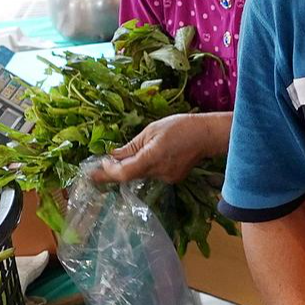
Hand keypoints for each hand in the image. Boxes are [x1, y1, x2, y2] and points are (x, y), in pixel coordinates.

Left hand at [89, 113, 215, 185]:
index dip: (108, 173)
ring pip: (141, 174)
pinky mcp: (173, 178)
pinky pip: (152, 174)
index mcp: (152, 157)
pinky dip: (146, 166)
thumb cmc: (180, 126)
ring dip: (132, 166)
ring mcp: (167, 177)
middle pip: (130, 175)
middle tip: (98, 167)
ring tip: (129, 154)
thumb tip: (112, 155)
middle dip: (115, 170)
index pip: (123, 173)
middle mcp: (158, 172)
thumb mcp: (152, 130)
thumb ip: (131, 146)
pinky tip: (153, 155)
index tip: (97, 167)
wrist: (208, 135)